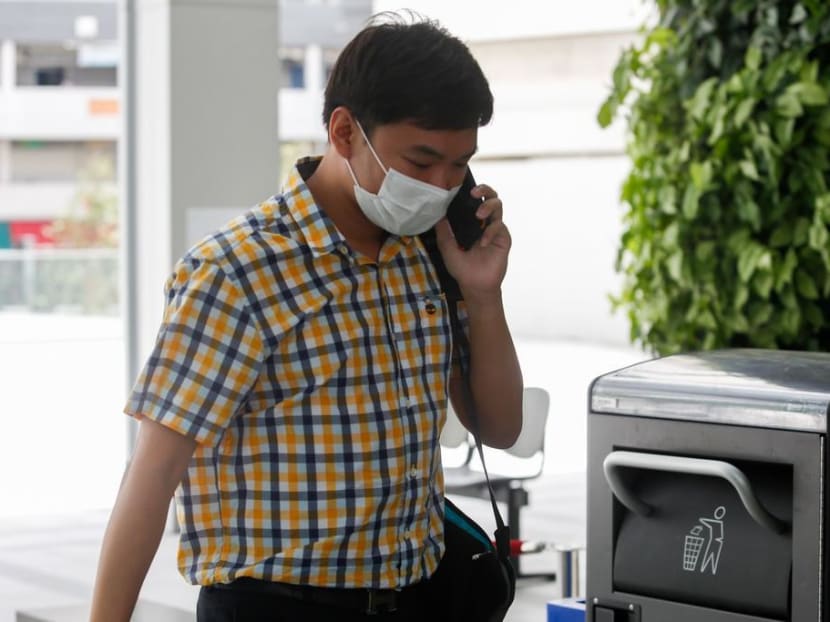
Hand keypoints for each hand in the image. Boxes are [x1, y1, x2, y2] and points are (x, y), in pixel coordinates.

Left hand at [435, 184, 510, 302]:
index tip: (463, 190)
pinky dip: (490, 232)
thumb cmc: (461, 267)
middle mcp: (484, 221)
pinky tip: (482, 243)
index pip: (474, 200)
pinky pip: (499, 227)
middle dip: (484, 189)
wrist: (473, 284)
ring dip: (488, 206)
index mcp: (471, 221)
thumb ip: (443, 230)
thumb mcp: (446, 246)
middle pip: (490, 196)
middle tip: (474, 193)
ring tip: (479, 215)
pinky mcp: (504, 238)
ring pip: (498, 206)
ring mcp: (495, 228)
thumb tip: (437, 212)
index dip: (472, 191)